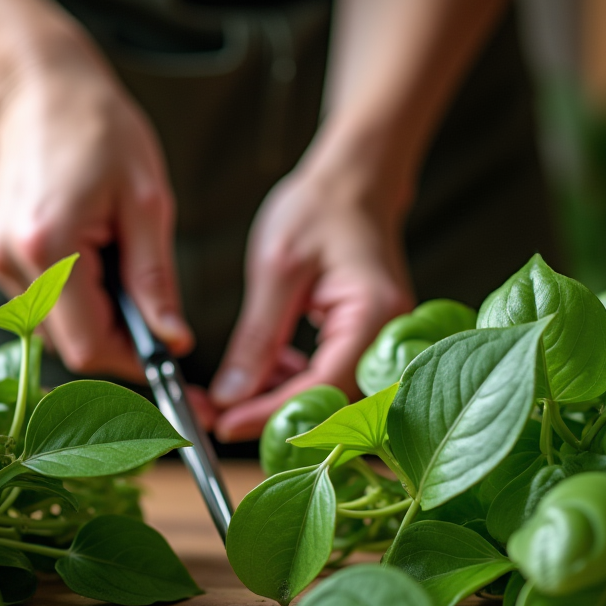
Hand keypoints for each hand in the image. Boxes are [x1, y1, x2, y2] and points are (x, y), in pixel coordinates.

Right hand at [0, 43, 192, 381]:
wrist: (39, 90)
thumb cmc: (99, 130)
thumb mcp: (147, 203)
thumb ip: (156, 279)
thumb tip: (172, 341)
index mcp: (49, 245)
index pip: (89, 346)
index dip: (132, 364)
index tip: (169, 358)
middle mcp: (9, 261)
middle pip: (70, 345)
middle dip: (119, 341)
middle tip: (156, 314)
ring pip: (55, 330)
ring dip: (97, 318)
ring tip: (120, 263)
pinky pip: (42, 305)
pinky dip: (76, 298)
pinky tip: (94, 256)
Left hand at [208, 159, 413, 441]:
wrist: (353, 182)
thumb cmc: (320, 209)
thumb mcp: (276, 269)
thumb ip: (256, 338)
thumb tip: (230, 396)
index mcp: (374, 316)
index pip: (324, 387)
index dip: (273, 413)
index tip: (224, 423)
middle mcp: (389, 339)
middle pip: (333, 406)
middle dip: (273, 417)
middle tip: (216, 416)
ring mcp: (382, 344)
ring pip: (330, 401)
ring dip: (279, 403)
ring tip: (229, 391)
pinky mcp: (365, 344)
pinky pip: (331, 382)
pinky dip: (293, 385)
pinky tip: (261, 372)